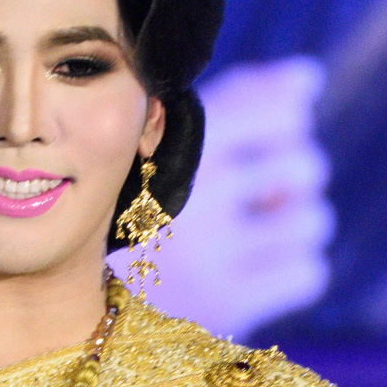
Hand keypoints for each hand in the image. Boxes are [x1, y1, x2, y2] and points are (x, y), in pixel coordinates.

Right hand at [122, 57, 333, 339]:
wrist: (74, 293)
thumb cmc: (137, 201)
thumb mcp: (170, 135)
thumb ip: (238, 98)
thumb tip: (309, 79)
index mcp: (173, 142)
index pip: (284, 114)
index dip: (286, 123)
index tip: (258, 140)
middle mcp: (192, 197)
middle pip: (306, 167)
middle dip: (294, 176)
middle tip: (263, 191)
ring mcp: (210, 258)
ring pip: (313, 221)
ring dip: (297, 224)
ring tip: (262, 231)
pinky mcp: (226, 307)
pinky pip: (309, 272)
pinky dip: (298, 269)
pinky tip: (265, 268)